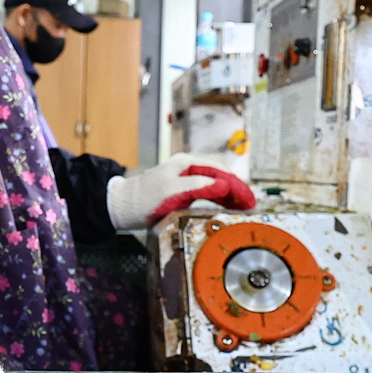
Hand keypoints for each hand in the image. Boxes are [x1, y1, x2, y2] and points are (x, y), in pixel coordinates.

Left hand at [106, 152, 256, 230]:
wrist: (121, 206)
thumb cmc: (143, 198)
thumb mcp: (171, 192)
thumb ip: (197, 186)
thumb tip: (222, 184)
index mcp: (187, 164)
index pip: (220, 171)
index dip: (236, 185)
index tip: (249, 199)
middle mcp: (188, 169)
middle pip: (220, 176)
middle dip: (236, 190)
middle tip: (251, 206)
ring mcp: (185, 179)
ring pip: (214, 184)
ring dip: (229, 195)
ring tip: (243, 208)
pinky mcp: (181, 191)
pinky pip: (206, 192)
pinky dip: (218, 199)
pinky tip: (225, 208)